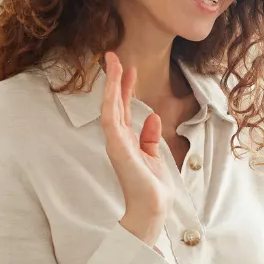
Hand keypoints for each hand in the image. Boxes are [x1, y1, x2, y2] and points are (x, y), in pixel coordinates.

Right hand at [101, 51, 171, 243]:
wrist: (152, 208)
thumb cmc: (152, 187)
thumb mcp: (154, 155)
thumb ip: (150, 136)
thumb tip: (152, 116)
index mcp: (127, 140)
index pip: (123, 107)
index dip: (124, 86)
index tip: (127, 66)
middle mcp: (118, 139)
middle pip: (114, 102)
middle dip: (113, 78)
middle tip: (114, 55)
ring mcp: (115, 143)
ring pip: (109, 106)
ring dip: (110, 84)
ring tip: (113, 63)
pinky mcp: (116, 148)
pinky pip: (110, 120)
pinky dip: (110, 102)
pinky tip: (112, 86)